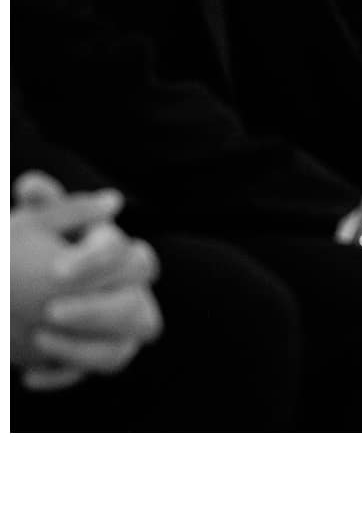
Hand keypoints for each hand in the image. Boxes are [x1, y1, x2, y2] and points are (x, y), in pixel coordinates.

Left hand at [12, 179, 161, 390]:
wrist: (25, 287)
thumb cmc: (36, 246)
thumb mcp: (35, 224)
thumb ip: (41, 207)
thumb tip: (32, 184)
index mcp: (120, 254)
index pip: (126, 255)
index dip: (97, 263)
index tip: (57, 271)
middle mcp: (132, 292)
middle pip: (135, 305)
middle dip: (97, 311)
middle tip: (52, 310)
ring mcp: (120, 330)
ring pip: (122, 348)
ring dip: (85, 349)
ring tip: (40, 337)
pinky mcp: (100, 357)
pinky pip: (89, 376)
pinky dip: (64, 374)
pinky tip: (29, 374)